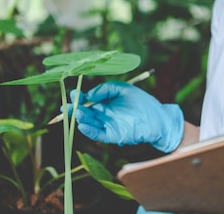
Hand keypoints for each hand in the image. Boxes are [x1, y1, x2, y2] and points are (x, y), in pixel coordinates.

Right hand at [67, 81, 183, 152]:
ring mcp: (107, 125)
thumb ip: (106, 89)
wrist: (157, 117)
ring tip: (77, 112)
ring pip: (89, 123)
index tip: (73, 94)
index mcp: (104, 102)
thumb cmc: (141, 101)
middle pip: (84, 112)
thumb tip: (90, 93)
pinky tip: (82, 125)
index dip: (79, 98)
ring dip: (81, 119)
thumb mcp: (122, 89)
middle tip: (66, 107)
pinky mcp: (112, 135)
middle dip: (74, 109)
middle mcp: (103, 114)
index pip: (87, 100)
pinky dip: (89, 131)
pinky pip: (97, 134)